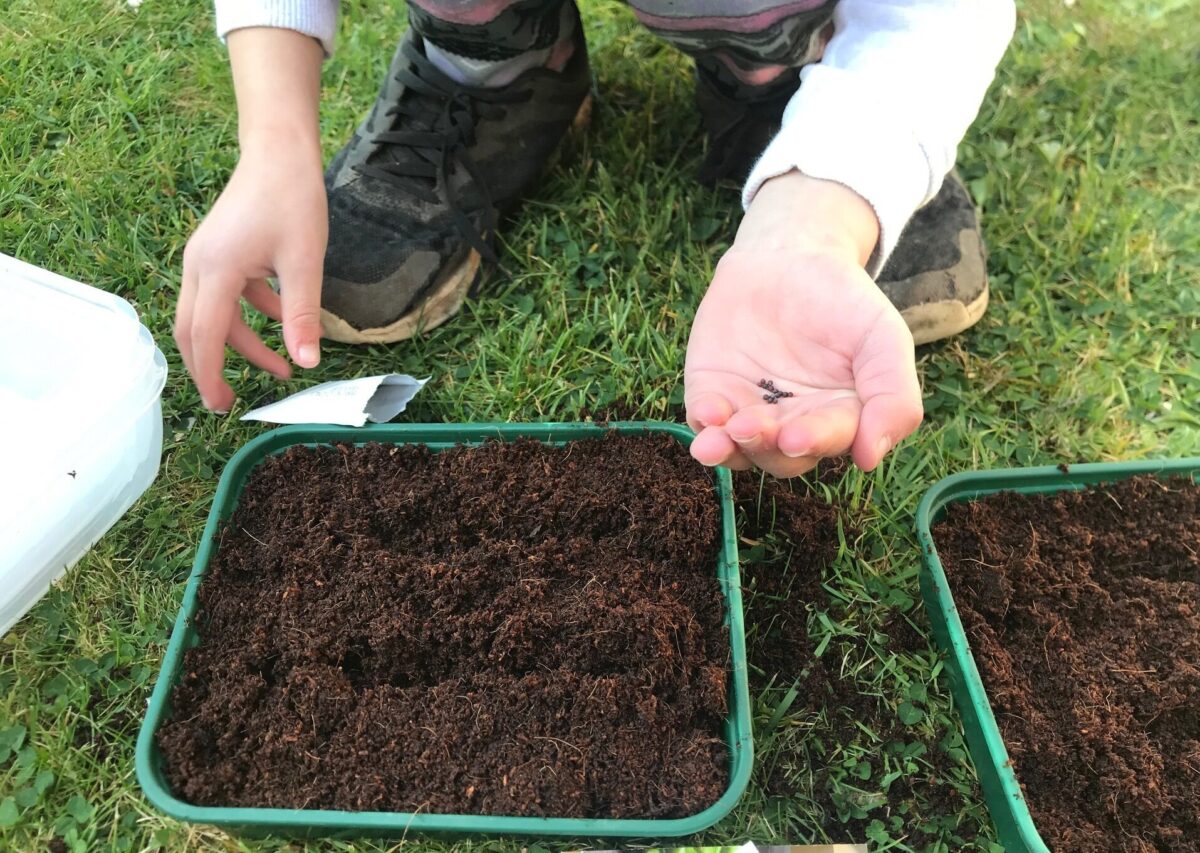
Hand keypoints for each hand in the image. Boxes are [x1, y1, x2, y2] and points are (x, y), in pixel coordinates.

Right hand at [173, 26, 325, 411]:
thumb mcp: (305, 262)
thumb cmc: (293, 199)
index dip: (211, 375)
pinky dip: (250, 315)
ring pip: (213, 315)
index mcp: (215, 270)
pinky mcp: (220, 252)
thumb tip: (308, 361)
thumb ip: (303, 315)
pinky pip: (227, 296)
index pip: (205, 336)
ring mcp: (206, 258)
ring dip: (242, 344)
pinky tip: (284, 322)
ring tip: (282, 369)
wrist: (280, 151)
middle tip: (232, 402)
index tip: (222, 406)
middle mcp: (199, 266)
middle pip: (195, 330)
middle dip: (213, 368)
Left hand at [684, 172, 922, 476]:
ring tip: (725, 434)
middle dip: (769, 447)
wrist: (789, 258)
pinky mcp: (713, 395)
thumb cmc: (844, 301)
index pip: (830, 441)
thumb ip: (892, 394)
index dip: (815, 442)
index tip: (799, 437)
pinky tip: (707, 414)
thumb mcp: (882, 336)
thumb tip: (871, 457)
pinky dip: (704, 424)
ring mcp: (750, 413)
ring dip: (731, 449)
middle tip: (756, 429)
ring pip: (740, 449)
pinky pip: (705, 421)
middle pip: (782, 456)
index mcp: (841, 419)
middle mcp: (794, 426)